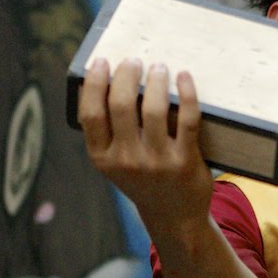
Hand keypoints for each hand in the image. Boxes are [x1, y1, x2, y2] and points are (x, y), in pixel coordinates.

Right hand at [76, 57, 213, 236]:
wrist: (175, 216)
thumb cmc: (142, 179)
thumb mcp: (115, 162)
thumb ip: (108, 131)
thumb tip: (107, 80)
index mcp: (102, 157)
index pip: (90, 113)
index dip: (94, 83)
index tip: (103, 62)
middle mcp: (126, 160)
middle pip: (120, 105)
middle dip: (126, 75)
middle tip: (134, 61)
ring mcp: (157, 161)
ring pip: (154, 108)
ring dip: (155, 80)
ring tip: (158, 67)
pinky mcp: (185, 161)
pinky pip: (187, 118)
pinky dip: (186, 93)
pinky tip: (184, 77)